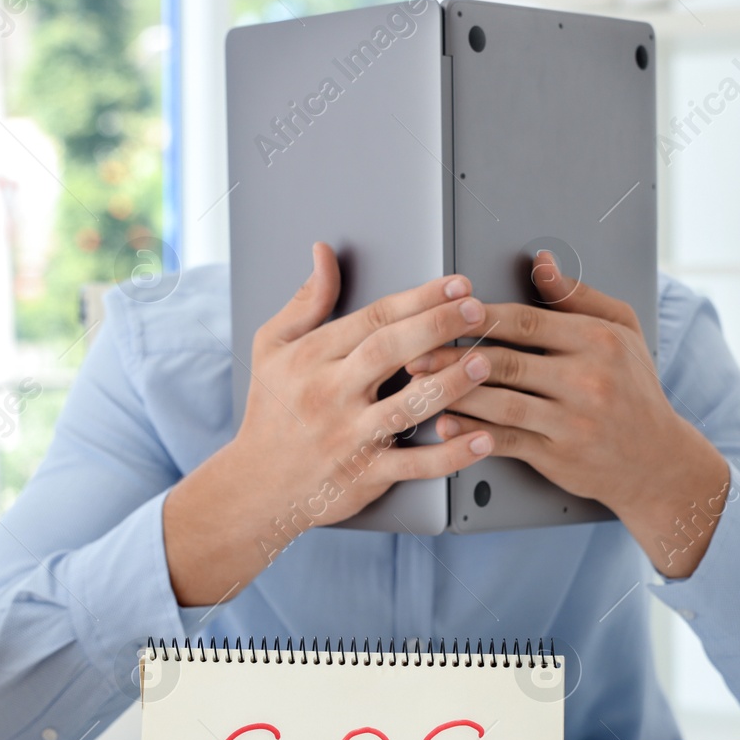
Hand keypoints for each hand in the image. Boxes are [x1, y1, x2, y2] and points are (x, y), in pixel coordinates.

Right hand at [164, 243, 496, 604]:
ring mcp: (349, 437)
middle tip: (477, 310)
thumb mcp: (272, 348)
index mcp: (311, 358)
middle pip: (388, 352)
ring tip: (484, 363)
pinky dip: (451, 455)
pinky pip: (413, 466)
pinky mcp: (364, 475)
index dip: (417, 298)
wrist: (255, 485)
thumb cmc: (271, 411)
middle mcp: (330, 394)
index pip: (371, 319)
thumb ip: (305, 302)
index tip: (456, 285)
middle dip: (436, 326)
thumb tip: (324, 254)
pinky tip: (482, 440)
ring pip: (405, 407)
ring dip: (449, 385)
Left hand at [406, 252, 729, 577]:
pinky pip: (505, 441)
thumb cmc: (634, 389)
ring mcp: (571, 421)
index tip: (445, 310)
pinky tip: (444, 423)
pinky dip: (470, 432)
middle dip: (453, 354)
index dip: (480, 315)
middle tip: (415, 349)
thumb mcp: (622, 330)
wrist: (656, 461)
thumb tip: (541, 263)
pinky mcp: (558, 456)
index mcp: (598, 340)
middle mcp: (586, 379)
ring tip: (419, 383)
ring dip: (453, 392)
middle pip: (505, 361)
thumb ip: (578, 296)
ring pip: (499, 402)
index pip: (525, 321)